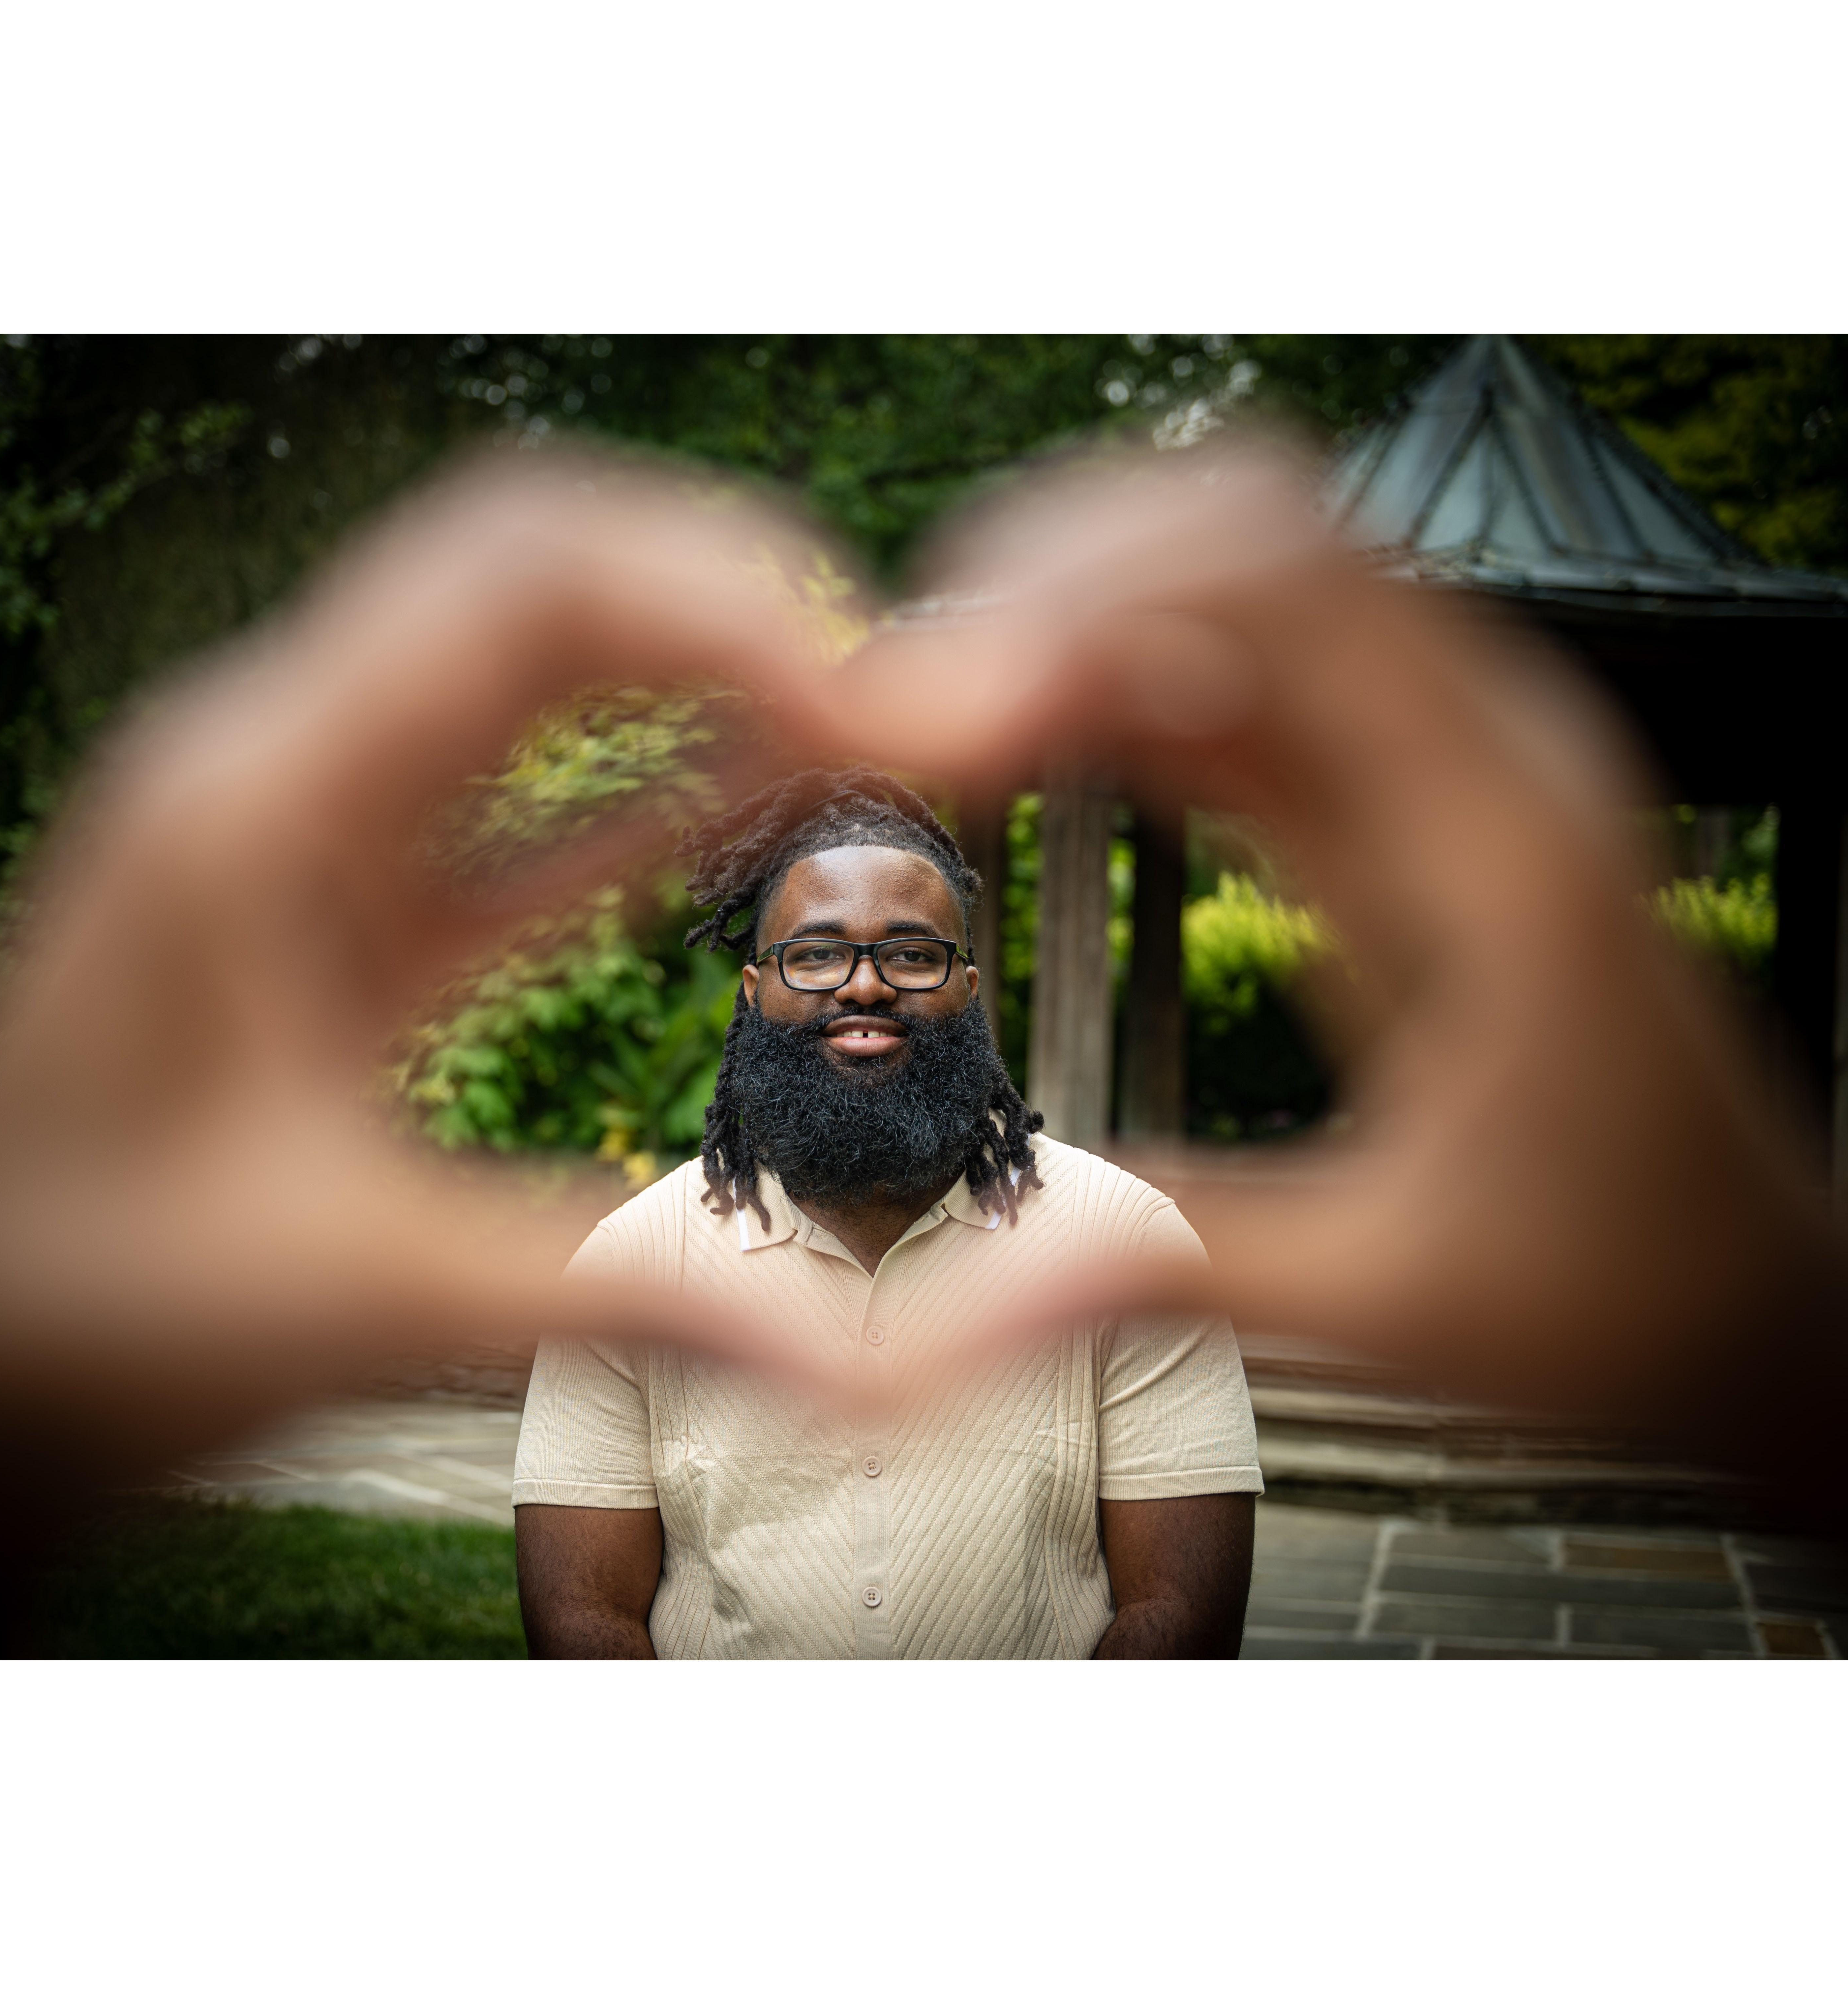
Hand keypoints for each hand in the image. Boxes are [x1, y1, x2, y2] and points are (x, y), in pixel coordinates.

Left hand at [0, 454, 858, 1486]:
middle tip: (891, 682)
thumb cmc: (77, 1325)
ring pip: (527, 670)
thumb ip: (604, 1291)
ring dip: (694, 672)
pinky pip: (525, 805)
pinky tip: (764, 792)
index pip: (514, 584)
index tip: (864, 695)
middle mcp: (276, 769)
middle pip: (526, 580)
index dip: (715, 599)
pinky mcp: (349, 909)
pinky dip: (652, 785)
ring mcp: (310, 830)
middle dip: (721, 599)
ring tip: (859, 711)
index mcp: (251, 801)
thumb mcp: (349, 1299)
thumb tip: (850, 1353)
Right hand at [842, 442, 1845, 1481]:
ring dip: (1073, 614)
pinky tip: (1019, 745)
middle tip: (898, 698)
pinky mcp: (1395, 807)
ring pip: (1236, 582)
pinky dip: (1115, 683)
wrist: (1744, 1296)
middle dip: (1054, 576)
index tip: (941, 706)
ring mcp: (1441, 769)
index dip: (1084, 593)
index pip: (1289, 577)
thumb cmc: (1611, 1296)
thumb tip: (955, 1291)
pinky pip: (1240, 682)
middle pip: (1251, 529)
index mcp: (1504, 840)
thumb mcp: (1392, 1297)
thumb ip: (1174, 1266)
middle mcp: (1483, 755)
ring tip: (925, 712)